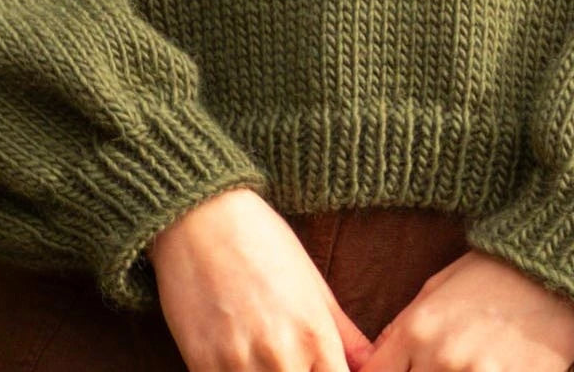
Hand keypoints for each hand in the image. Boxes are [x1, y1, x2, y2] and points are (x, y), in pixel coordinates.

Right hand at [147, 185, 375, 371]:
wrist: (202, 217)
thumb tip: (370, 362)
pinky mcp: (202, 366)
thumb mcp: (314, 284)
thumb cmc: (264, 243)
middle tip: (290, 361)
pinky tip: (239, 364)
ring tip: (264, 361)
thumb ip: (345, 335)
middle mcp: (282, 356)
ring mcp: (240, 364)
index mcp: (316, 336)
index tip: (321, 371)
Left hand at [359, 249, 573, 371]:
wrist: (552, 271)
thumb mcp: (436, 290)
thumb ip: (403, 329)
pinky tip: (491, 369)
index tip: (396, 371)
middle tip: (437, 366)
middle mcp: (440, 357)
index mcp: (417, 330)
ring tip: (464, 365)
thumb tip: (374, 362)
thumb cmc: (491, 275)